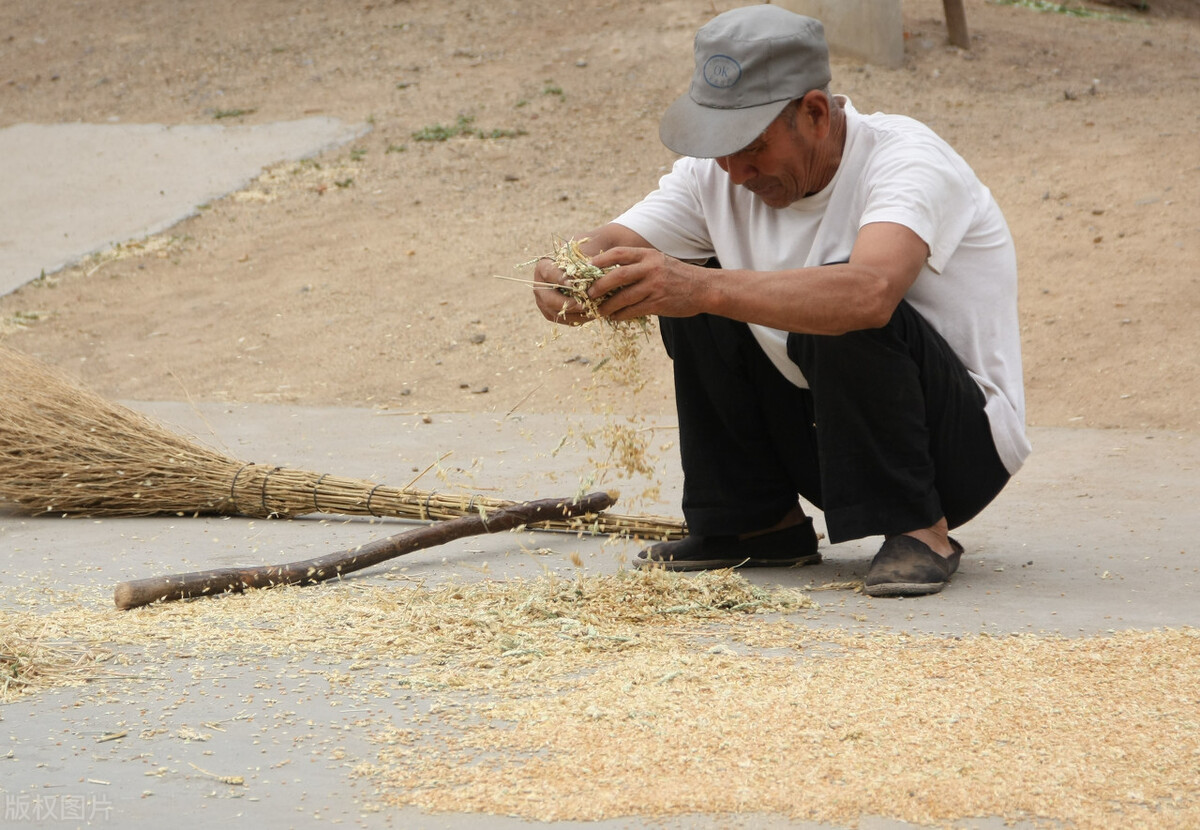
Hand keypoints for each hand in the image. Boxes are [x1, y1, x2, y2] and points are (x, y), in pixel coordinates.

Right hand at [532, 256, 592, 325]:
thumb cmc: (577, 263)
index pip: (549, 273)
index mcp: (543, 268)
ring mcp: (543, 303)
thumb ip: (579, 265)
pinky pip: (563, 319)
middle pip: (549, 299)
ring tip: (592, 312)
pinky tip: (592, 315)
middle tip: (583, 305)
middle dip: (567, 303)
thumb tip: (588, 272)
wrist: (574, 274)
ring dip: (575, 314)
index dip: (560, 279)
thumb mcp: (577, 260)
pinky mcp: (551, 314)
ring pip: (556, 313)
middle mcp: (539, 287)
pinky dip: (578, 318)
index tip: (573, 283)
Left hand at [586, 247, 712, 320]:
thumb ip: (638, 263)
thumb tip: (609, 272)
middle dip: (599, 286)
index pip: (618, 253)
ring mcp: (655, 286)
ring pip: (624, 297)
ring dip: (607, 305)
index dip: (599, 260)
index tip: (586, 268)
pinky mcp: (659, 303)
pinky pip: (634, 310)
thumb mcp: (658, 261)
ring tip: (598, 310)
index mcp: (648, 255)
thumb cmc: (677, 275)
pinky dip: (621, 315)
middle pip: (617, 275)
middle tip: (588, 294)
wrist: (704, 289)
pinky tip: (614, 317)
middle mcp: (651, 268)